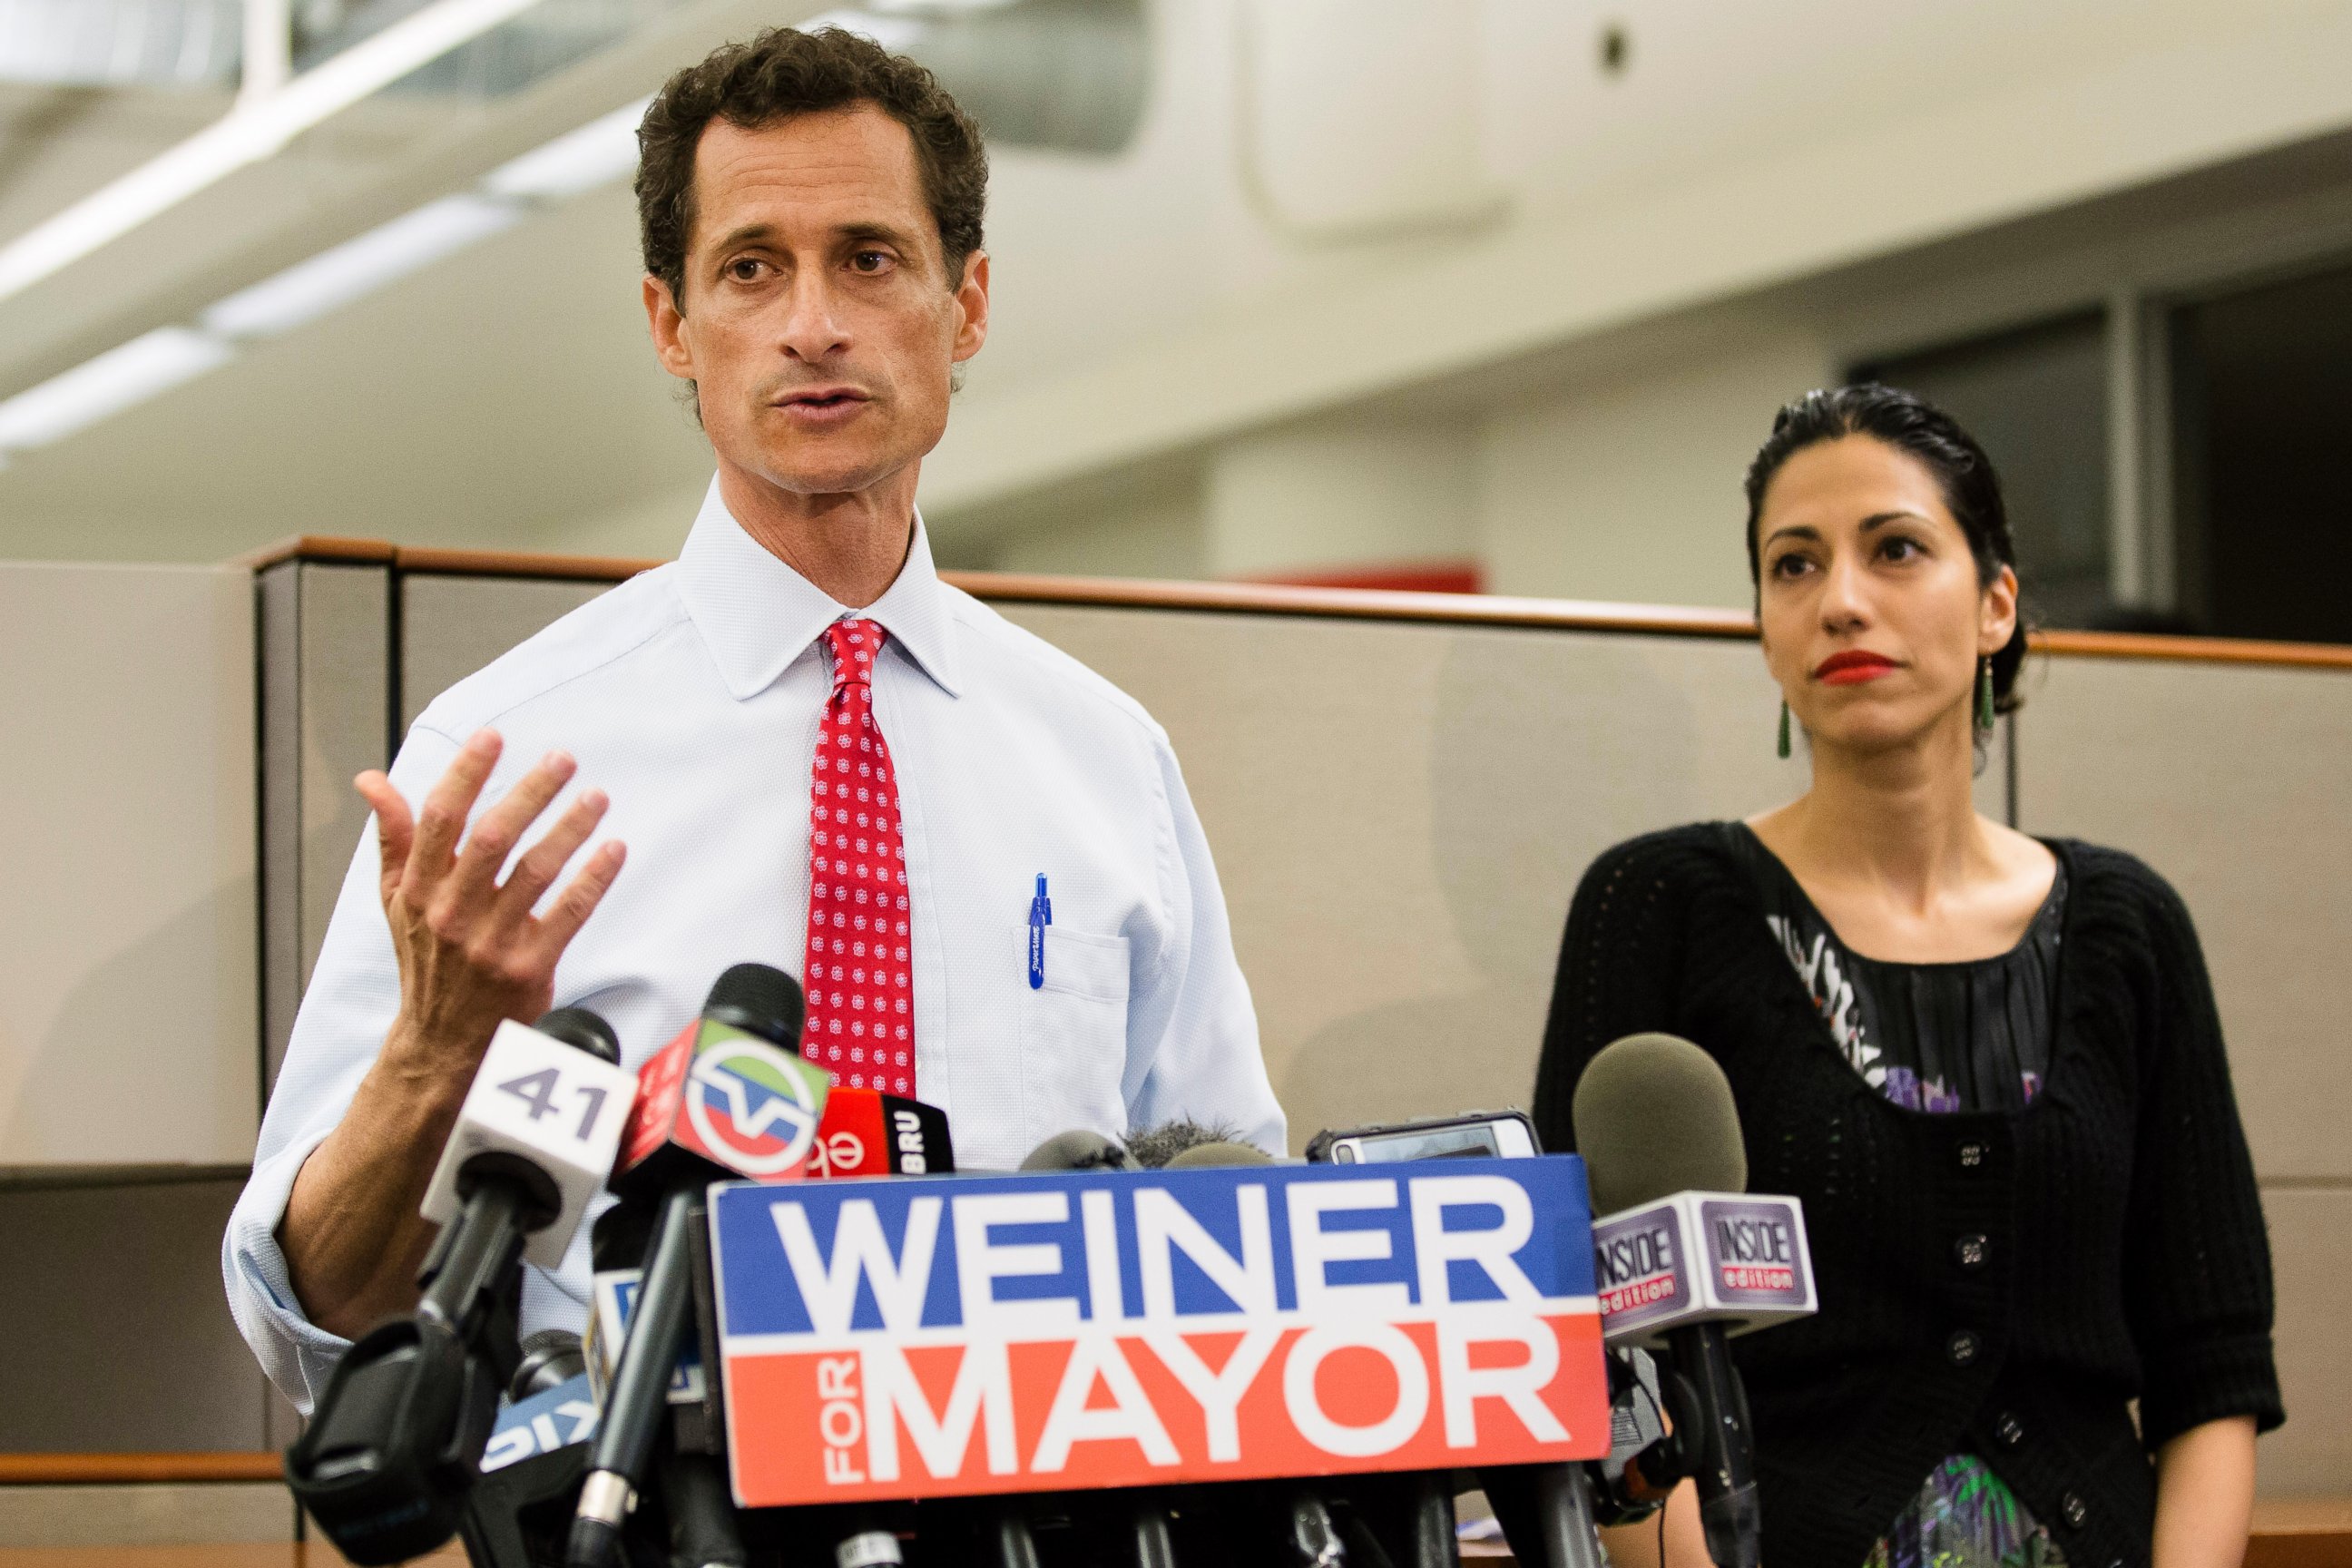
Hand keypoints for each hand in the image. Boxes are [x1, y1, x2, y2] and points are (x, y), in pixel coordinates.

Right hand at [355, 728, 626, 1073]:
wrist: (440, 1042)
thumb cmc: (426, 959)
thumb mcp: (397, 900)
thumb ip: (394, 837)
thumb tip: (372, 780)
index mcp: (418, 890)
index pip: (439, 819)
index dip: (465, 774)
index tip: (492, 737)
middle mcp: (451, 913)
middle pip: (493, 838)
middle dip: (530, 792)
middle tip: (562, 758)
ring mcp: (490, 942)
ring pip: (535, 872)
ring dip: (570, 828)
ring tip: (597, 796)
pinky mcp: (528, 968)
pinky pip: (568, 914)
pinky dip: (593, 878)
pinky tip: (613, 848)